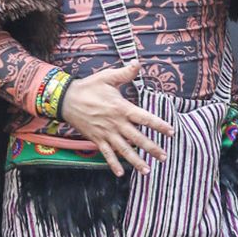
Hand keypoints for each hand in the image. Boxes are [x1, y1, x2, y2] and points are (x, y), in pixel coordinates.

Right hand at [58, 64, 169, 178]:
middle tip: (164, 157)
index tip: (171, 131)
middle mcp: (116, 123)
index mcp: (121, 108)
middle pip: (137, 138)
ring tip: (147, 170)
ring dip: (136, 161)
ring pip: (124, 150)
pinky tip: (121, 173)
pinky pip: (107, 154)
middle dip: (152, 148)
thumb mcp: (107, 77)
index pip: (144, 118)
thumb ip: (125, 73)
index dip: (159, 125)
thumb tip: (138, 63)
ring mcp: (106, 133)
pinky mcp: (97, 139)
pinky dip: (113, 164)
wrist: (66, 99)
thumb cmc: (89, 87)